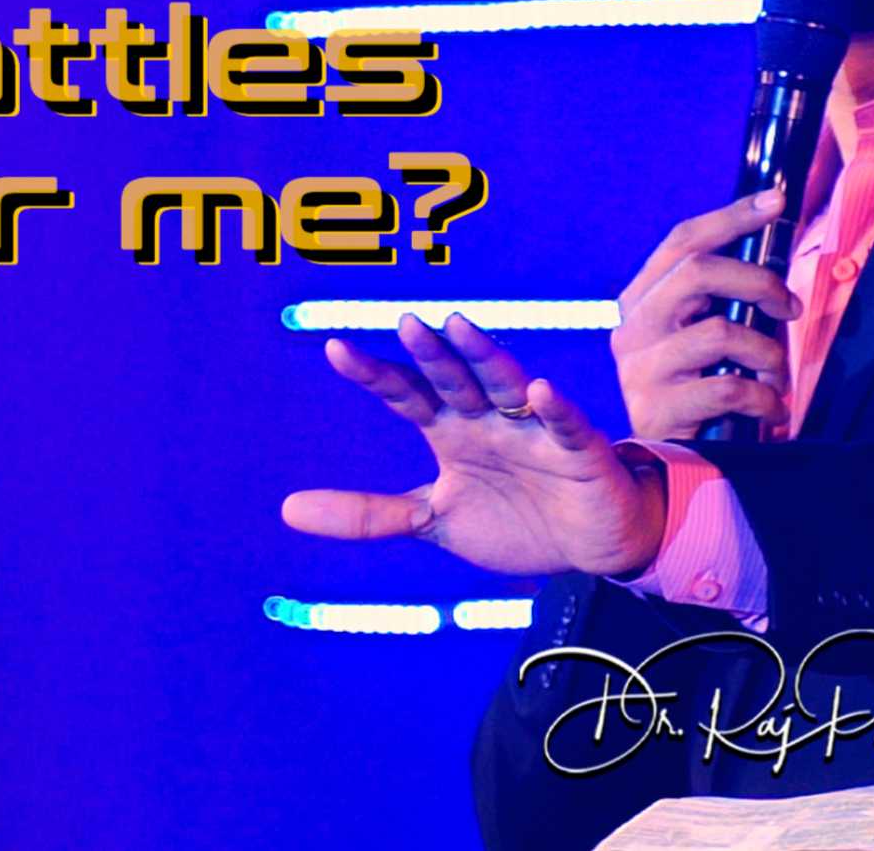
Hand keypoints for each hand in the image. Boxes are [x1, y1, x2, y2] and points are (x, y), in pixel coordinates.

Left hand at [282, 313, 665, 576]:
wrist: (587, 550)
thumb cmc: (511, 521)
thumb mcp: (430, 520)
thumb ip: (366, 514)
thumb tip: (286, 508)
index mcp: (452, 431)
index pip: (407, 395)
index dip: (374, 374)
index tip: (334, 348)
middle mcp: (489, 420)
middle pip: (454, 380)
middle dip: (432, 354)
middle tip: (405, 324)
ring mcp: (534, 431)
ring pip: (506, 385)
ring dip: (484, 357)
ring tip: (460, 327)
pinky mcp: (579, 452)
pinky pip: (566, 426)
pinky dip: (555, 408)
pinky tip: (541, 390)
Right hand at [612, 188, 801, 440]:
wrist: (664, 469)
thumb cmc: (696, 390)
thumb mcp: (701, 335)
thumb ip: (721, 297)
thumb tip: (772, 243)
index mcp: (640, 300)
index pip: (682, 241)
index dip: (731, 215)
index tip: (776, 200)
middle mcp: (631, 328)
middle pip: (698, 272)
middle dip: (759, 282)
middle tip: (792, 307)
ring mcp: (640, 370)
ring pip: (719, 331)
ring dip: (767, 351)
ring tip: (777, 373)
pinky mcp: (658, 411)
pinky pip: (730, 387)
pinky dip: (764, 396)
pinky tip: (770, 408)